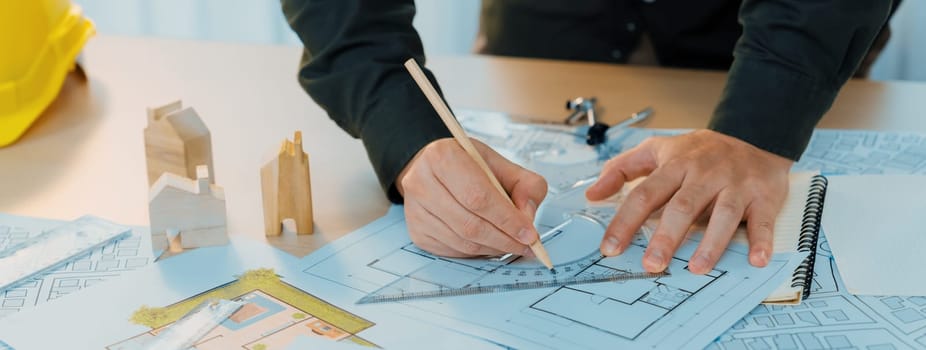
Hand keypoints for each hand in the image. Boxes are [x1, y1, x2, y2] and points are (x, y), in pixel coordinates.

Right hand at [397, 138, 547, 257]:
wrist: (432, 169)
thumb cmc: (466, 165)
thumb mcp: (500, 163)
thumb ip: (524, 185)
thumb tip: (528, 217)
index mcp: (443, 157)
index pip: (478, 196)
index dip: (507, 219)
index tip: (529, 233)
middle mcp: (421, 182)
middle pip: (469, 224)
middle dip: (503, 239)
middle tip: (525, 245)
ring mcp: (415, 210)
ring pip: (461, 242)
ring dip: (492, 248)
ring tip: (511, 244)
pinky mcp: (416, 231)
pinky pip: (452, 251)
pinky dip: (476, 252)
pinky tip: (490, 244)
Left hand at [586, 130, 792, 273]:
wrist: (754, 135)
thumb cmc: (700, 152)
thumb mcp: (658, 150)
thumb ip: (622, 169)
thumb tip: (592, 194)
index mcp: (676, 165)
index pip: (645, 194)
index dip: (626, 222)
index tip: (610, 248)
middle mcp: (705, 174)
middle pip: (683, 206)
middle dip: (666, 237)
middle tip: (652, 264)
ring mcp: (735, 184)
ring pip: (723, 214)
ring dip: (710, 243)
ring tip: (696, 268)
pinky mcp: (763, 195)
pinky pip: (763, 219)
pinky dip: (762, 240)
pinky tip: (755, 260)